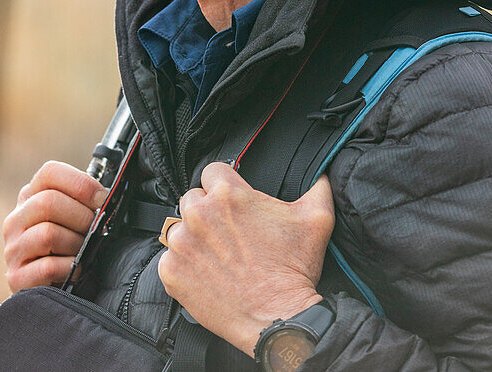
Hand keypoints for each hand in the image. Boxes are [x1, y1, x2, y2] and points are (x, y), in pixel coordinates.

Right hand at [3, 161, 106, 291]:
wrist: (50, 289)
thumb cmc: (67, 247)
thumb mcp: (71, 217)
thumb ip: (82, 202)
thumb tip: (107, 197)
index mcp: (30, 196)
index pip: (50, 172)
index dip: (81, 183)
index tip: (102, 199)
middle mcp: (16, 219)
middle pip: (48, 202)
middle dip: (81, 216)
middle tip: (94, 229)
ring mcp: (13, 249)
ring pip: (47, 234)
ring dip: (75, 244)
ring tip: (83, 252)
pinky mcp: (16, 278)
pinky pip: (47, 267)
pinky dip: (69, 268)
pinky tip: (75, 270)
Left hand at [157, 162, 333, 355]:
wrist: (280, 320)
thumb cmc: (294, 270)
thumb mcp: (316, 218)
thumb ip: (317, 186)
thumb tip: (322, 171)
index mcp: (228, 194)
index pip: (213, 171)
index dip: (224, 185)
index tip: (232, 202)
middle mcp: (199, 214)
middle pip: (193, 197)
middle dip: (207, 210)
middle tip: (226, 232)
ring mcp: (182, 244)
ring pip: (179, 227)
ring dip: (194, 237)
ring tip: (217, 255)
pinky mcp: (172, 272)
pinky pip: (169, 259)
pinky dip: (184, 265)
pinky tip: (206, 274)